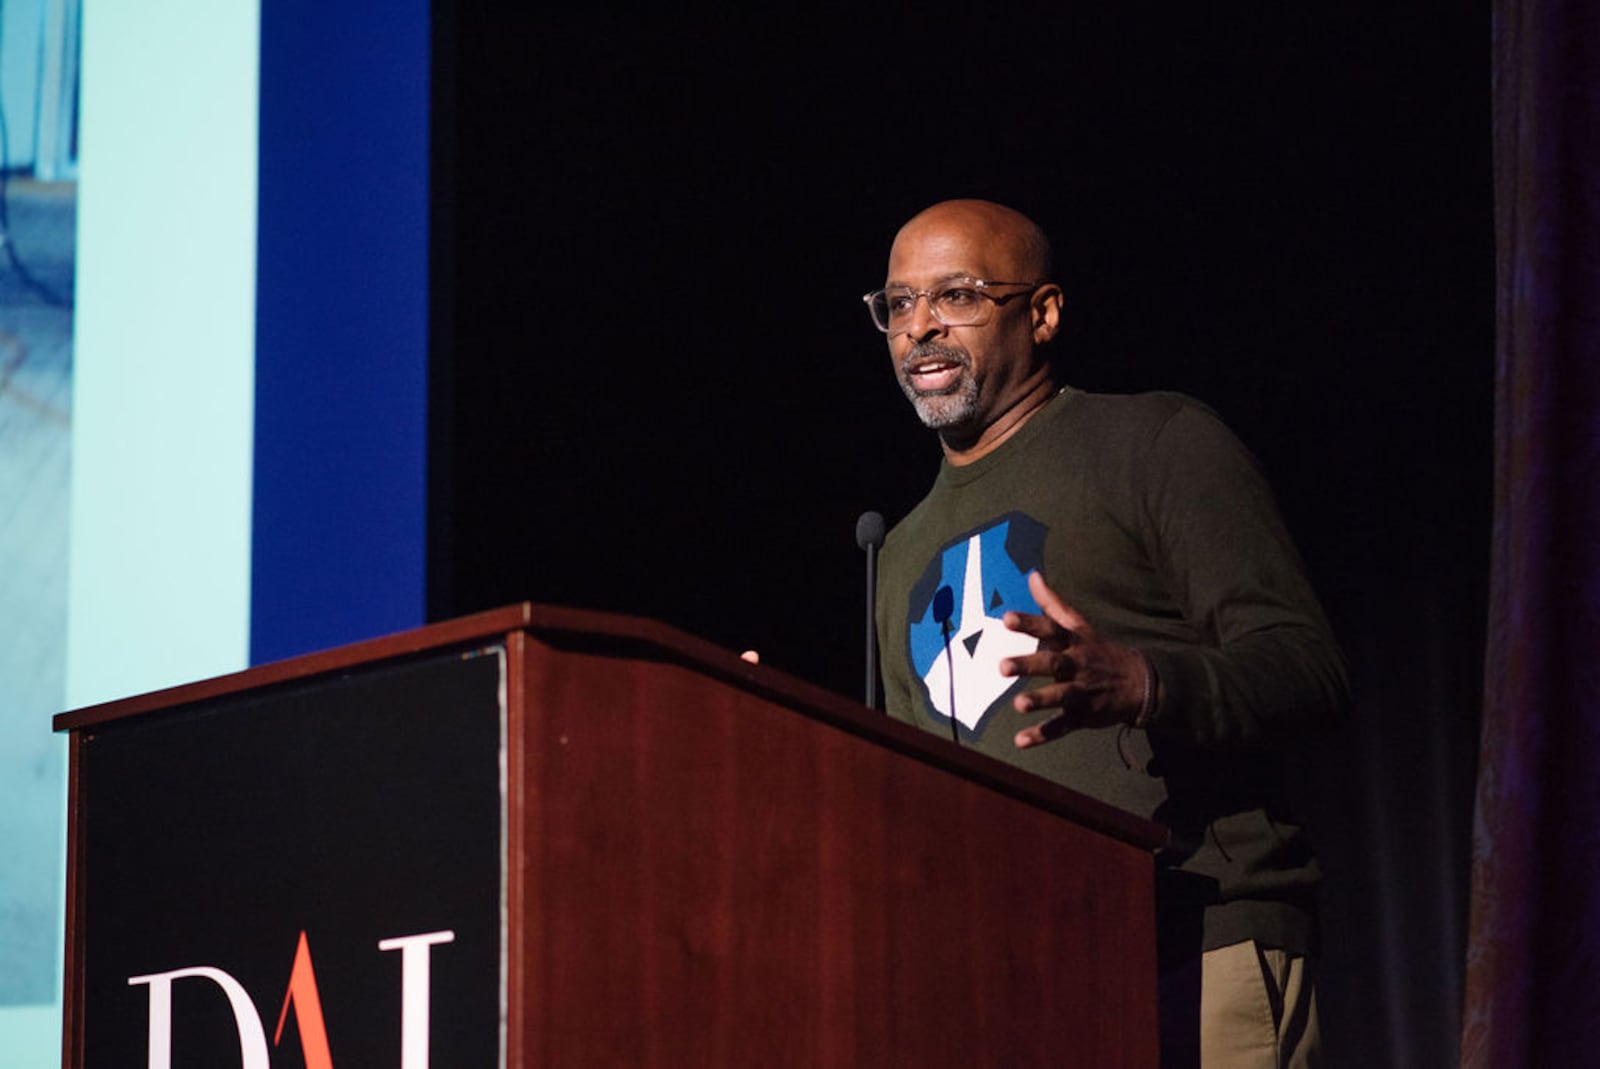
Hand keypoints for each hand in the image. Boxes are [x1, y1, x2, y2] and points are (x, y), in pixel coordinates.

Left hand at [999, 572, 1150, 747]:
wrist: (1141, 683)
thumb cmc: (1099, 651)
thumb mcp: (1079, 625)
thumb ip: (1052, 603)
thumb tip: (1032, 575)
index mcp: (1074, 642)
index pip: (1050, 629)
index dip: (1029, 624)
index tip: (1006, 618)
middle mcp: (1077, 666)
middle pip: (1053, 664)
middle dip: (1029, 664)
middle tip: (1002, 667)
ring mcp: (1081, 693)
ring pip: (1060, 697)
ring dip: (1040, 701)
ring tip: (1019, 704)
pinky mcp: (1082, 717)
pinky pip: (1061, 727)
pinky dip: (1042, 735)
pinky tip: (1020, 742)